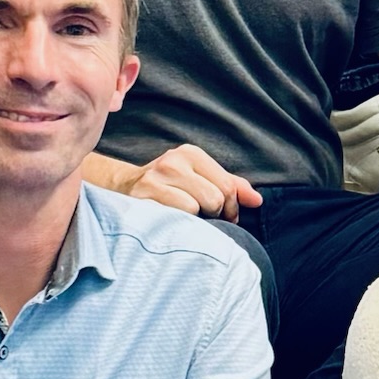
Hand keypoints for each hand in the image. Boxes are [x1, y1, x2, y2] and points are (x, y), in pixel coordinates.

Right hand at [84, 146, 262, 221]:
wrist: (122, 191)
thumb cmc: (169, 188)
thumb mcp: (200, 180)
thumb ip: (231, 187)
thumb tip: (257, 200)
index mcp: (191, 154)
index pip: (227, 186)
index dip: (231, 207)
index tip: (224, 216)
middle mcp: (174, 161)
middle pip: (215, 197)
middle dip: (215, 215)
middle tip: (204, 220)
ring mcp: (156, 178)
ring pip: (196, 208)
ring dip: (195, 221)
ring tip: (185, 220)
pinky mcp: (142, 196)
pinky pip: (175, 216)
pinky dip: (177, 224)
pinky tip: (170, 222)